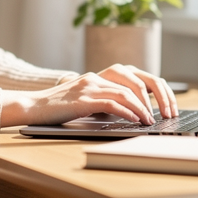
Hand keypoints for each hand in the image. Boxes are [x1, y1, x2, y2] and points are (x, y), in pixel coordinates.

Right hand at [0, 65, 177, 126]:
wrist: (32, 107)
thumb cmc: (58, 109)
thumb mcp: (85, 102)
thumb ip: (104, 102)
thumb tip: (131, 114)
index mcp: (98, 76)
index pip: (135, 78)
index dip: (153, 91)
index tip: (164, 106)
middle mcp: (96, 77)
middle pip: (136, 83)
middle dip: (154, 99)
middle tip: (164, 114)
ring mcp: (90, 86)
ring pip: (126, 93)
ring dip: (143, 108)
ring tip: (151, 121)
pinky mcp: (84, 99)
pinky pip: (113, 103)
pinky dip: (128, 112)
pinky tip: (135, 120)